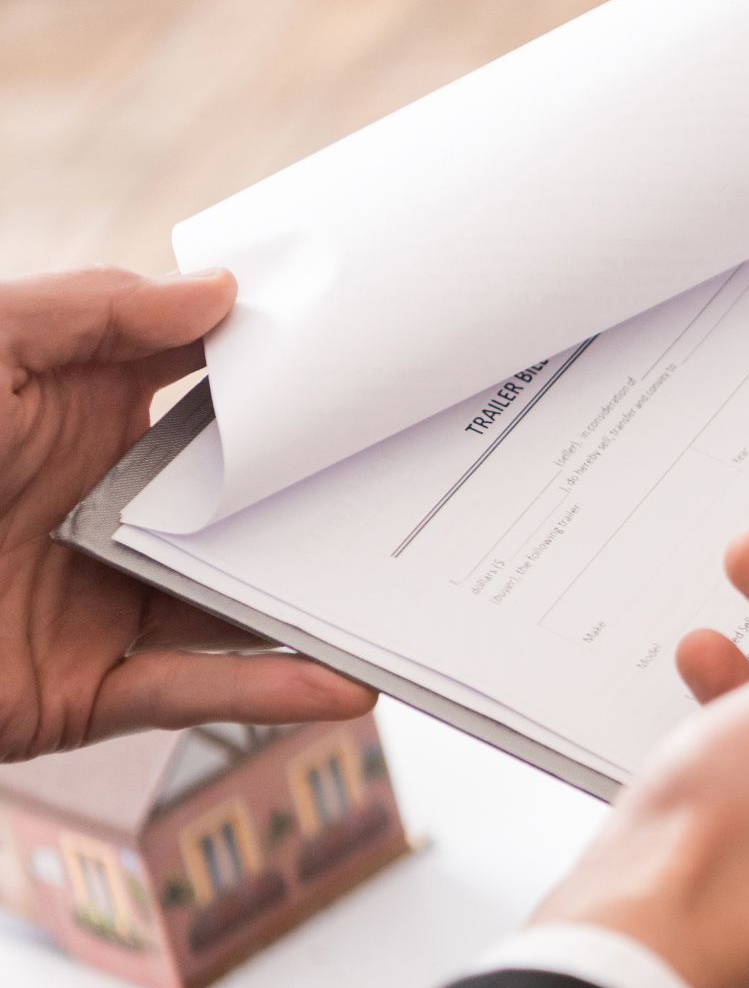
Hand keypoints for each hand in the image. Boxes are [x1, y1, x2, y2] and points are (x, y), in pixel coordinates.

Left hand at [0, 266, 373, 760]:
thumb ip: (91, 316)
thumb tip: (218, 294)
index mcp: (82, 420)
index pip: (212, 396)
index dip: (292, 385)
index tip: (381, 369)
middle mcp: (105, 511)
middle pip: (248, 506)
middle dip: (332, 499)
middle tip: (427, 482)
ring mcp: (100, 603)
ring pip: (240, 605)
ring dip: (324, 603)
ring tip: (415, 593)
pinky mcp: (84, 691)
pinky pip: (195, 693)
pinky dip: (275, 691)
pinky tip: (347, 681)